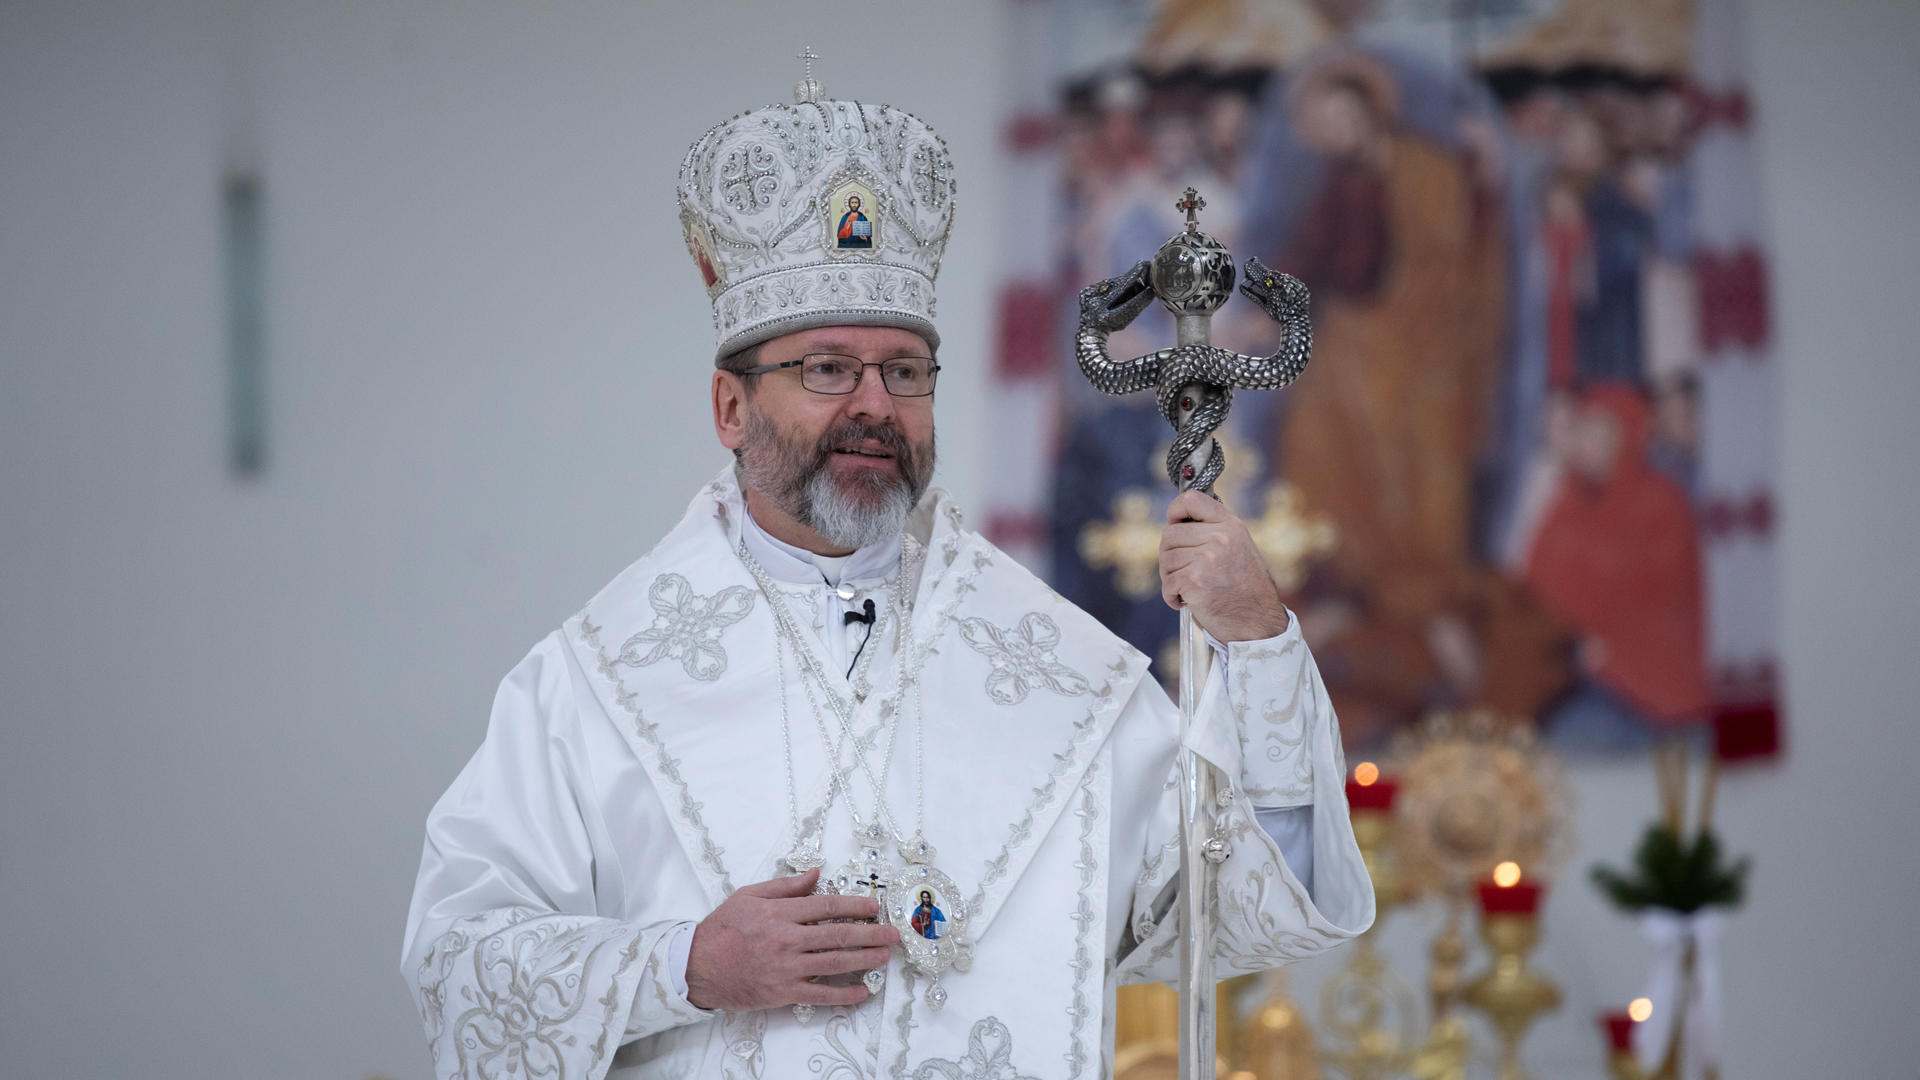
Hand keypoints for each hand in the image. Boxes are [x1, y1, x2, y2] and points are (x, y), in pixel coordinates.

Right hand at [684, 868, 899, 1011]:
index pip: (826, 907)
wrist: (697, 967)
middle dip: (870, 934)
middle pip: (838, 936)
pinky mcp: (783, 992)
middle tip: (892, 934)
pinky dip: (845, 994)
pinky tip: (864, 990)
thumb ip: (784, 886)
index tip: (873, 907)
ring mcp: (786, 968)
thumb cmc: (722, 929)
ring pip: (835, 964)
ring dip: (865, 960)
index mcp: (779, 913)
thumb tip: (815, 873)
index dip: (854, 906)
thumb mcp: (749, 896)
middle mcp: (786, 940)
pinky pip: (821, 994)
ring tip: (885, 956)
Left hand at [1159, 490, 1289, 642]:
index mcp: (1230, 525)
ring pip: (1166, 559)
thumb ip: (1214, 531)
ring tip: (1187, 588)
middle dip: (1169, 555)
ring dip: (1170, 577)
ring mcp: (1207, 559)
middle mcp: (1220, 537)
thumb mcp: (1239, 547)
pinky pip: (1167, 583)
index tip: (1173, 523)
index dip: (1174, 510)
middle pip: (1169, 534)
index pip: (1191, 499)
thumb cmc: (1246, 588)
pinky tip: (1185, 601)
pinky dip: (1171, 595)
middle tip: (1181, 571)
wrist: (1258, 622)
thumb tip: (1178, 522)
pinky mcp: (1196, 581)